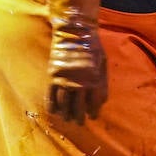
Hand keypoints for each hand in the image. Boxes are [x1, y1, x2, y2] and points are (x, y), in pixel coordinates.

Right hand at [46, 0, 107, 122]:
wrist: (75, 32)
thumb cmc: (92, 46)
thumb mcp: (103, 63)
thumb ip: (102, 81)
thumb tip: (102, 100)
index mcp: (94, 79)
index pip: (94, 102)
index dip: (94, 111)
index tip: (93, 116)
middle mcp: (80, 82)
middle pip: (79, 106)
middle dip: (80, 116)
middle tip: (79, 123)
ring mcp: (65, 79)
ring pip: (65, 102)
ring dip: (66, 113)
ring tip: (67, 119)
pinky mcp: (53, 75)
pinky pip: (51, 94)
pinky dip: (52, 104)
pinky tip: (54, 112)